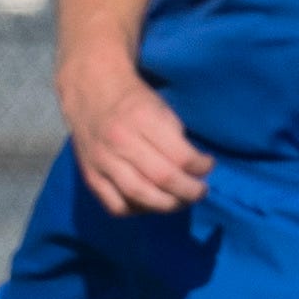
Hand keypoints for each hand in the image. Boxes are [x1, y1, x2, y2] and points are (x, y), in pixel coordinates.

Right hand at [60, 54, 211, 215]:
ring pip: (139, 196)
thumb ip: (175, 139)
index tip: (208, 166)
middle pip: (162, 179)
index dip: (201, 167)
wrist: (90, 88)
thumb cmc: (133, 99)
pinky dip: (137, 210)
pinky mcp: (89, 174)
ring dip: (168, 205)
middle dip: (189, 191)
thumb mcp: (161, 108)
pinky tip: (150, 203)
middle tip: (200, 191)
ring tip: (180, 200)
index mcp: (142, 120)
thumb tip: (194, 170)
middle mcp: (120, 141)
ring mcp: (102, 160)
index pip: (180, 156)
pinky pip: (115, 205)